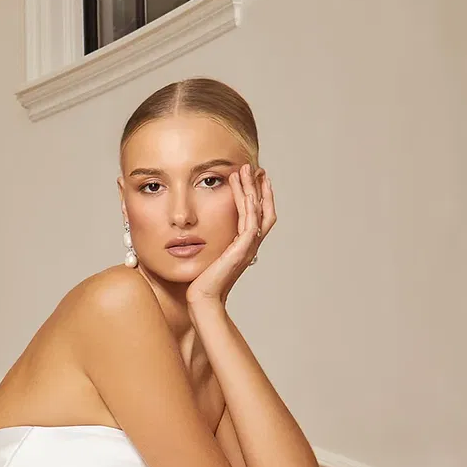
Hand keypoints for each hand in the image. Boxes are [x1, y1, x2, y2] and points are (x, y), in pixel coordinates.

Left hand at [187, 164, 274, 307]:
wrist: (202, 298)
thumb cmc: (201, 281)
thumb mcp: (209, 254)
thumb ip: (212, 241)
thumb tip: (201, 229)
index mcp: (244, 245)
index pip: (259, 215)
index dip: (259, 195)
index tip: (253, 177)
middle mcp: (250, 245)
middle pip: (264, 209)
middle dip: (260, 187)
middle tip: (255, 167)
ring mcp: (248, 247)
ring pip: (257, 211)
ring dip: (252, 188)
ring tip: (246, 170)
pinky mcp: (241, 249)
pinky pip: (249, 221)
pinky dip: (248, 203)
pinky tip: (242, 189)